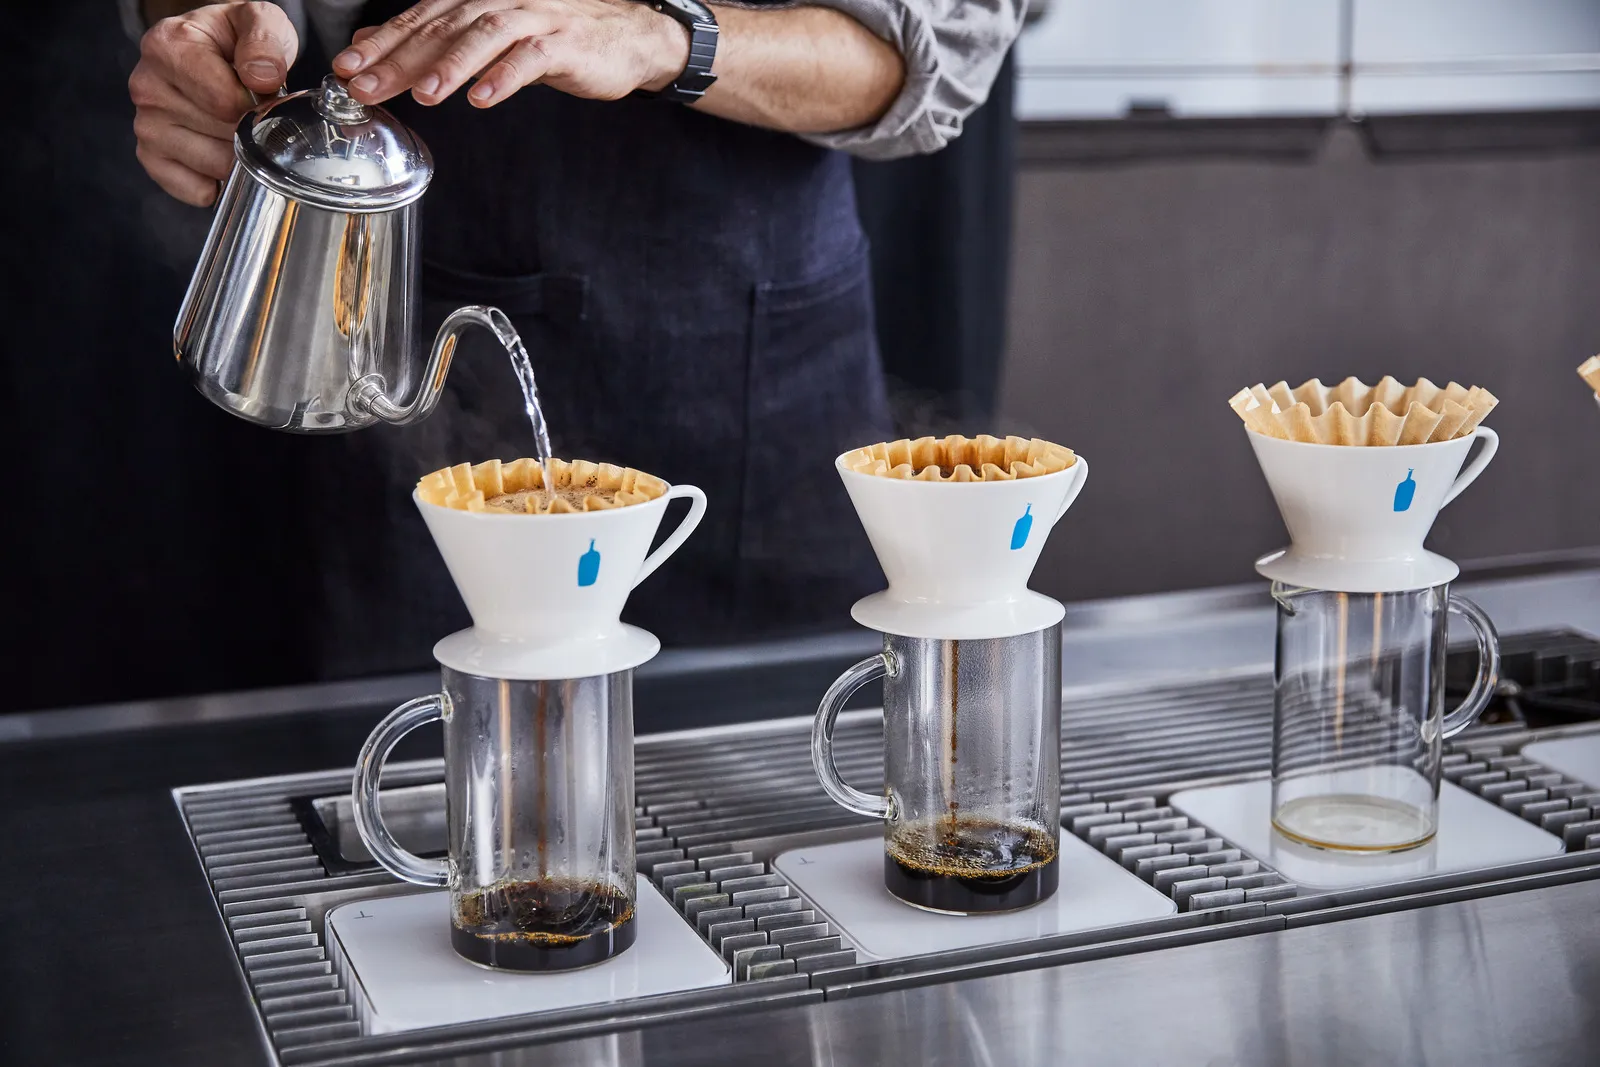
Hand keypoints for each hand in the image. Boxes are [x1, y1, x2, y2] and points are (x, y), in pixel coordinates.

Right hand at [129, 2, 299, 206]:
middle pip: (222, 135)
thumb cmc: (235, 39)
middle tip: (250, 111)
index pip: (224, 101)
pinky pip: (195, 189)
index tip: (261, 93)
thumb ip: (265, 41)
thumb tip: (260, 77)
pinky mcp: (151, 157)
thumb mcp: (258, 21)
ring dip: (238, 155)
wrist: (215, 51)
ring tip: (235, 127)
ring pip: (214, 165)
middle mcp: (146, 86)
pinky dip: (219, 181)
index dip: (256, 105)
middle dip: (249, 129)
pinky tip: (223, 153)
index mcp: (167, 46)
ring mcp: (146, 125)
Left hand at [331, 0, 689, 108]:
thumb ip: (433, 40)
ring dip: (450, 66)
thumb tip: (374, 42)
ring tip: (424, 95)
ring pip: (484, 36)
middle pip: (442, 27)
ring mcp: (534, 19)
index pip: (419, 18)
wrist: (625, 37)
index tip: (347, 68)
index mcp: (476, 0)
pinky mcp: (565, 44)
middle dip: (400, 58)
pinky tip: (482, 98)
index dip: (381, 42)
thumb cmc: (554, 38)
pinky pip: (530, 59)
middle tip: (367, 85)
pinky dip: (504, 77)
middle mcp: (500, 1)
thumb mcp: (487, 37)